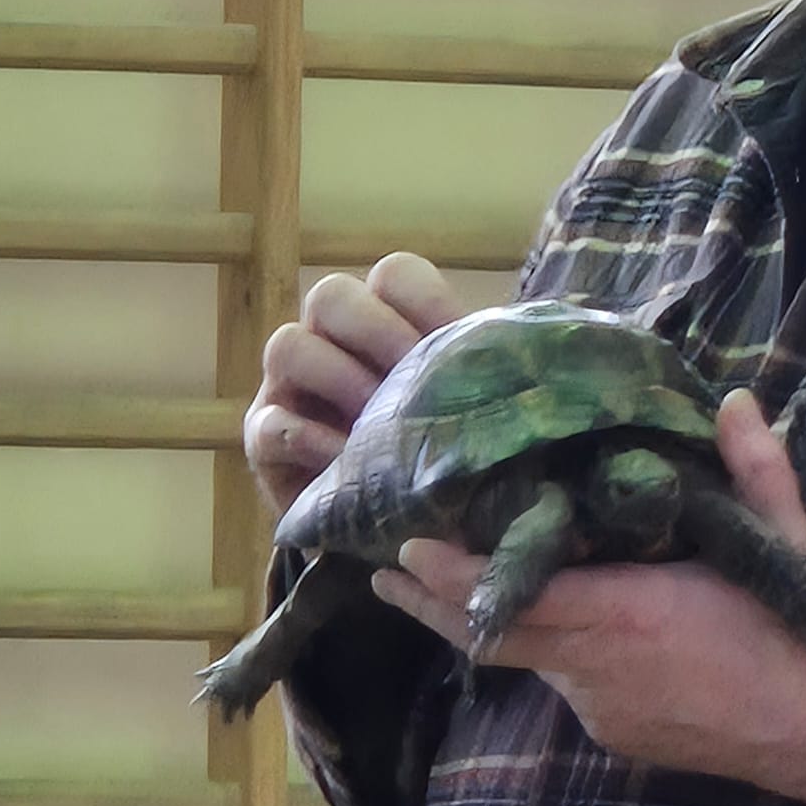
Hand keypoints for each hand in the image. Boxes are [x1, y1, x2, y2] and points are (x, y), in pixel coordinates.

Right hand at [243, 252, 467, 515]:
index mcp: (387, 320)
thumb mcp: (465, 414)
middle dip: (377, 332)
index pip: (395, 275)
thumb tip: (541, 370)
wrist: (389, 530)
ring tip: (378, 425)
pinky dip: (308, 440)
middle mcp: (332, 340)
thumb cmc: (435, 456)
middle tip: (413, 378)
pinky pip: (269, 422)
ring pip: (289, 344)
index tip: (456, 342)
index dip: (426, 300)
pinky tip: (346, 462)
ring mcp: (290, 385)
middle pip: (333, 296)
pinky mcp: (264, 439)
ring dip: (339, 379)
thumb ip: (484, 384)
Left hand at [374, 389, 805, 805]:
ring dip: (477, 622)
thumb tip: (732, 399)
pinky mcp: (607, 730)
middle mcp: (597, 666)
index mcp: (630, 613)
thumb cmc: (790, 631)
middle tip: (382, 565)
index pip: (521, 596)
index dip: (457, 576)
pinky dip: (540, 648)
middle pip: (492, 635)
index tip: (409, 543)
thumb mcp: (784, 539)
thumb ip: (756, 466)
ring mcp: (597, 706)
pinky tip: (532, 619)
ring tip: (424, 584)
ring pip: (524, 657)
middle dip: (433, 599)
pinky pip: (559, 680)